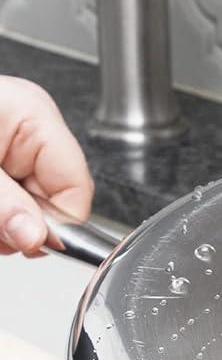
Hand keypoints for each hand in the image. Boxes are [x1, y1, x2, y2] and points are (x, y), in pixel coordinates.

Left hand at [0, 77, 92, 255]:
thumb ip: (5, 202)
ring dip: (11, 224)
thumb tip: (37, 237)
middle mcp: (30, 128)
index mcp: (34, 116)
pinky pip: (16, 199)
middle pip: (56, 201)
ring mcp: (14, 143)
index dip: (57, 224)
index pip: (76, 189)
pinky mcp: (1, 156)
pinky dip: (3, 216)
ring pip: (34, 206)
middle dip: (27, 225)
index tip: (29, 242)